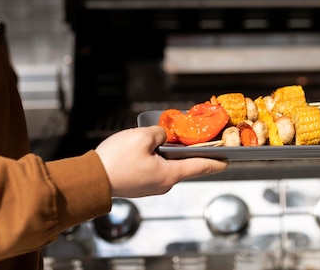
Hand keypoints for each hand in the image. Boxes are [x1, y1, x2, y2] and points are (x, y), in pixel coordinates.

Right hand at [95, 126, 227, 197]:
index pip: (201, 167)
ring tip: (164, 137)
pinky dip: (155, 158)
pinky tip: (147, 147)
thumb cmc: (116, 161)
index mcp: (170, 174)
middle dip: (188, 150)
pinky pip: (153, 169)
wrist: (91, 180)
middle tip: (193, 136)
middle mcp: (164, 184)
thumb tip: (162, 135)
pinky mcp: (139, 185)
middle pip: (183, 164)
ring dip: (168, 153)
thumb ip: (160, 132)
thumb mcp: (142, 137)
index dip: (217, 161)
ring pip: (166, 165)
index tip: (229, 160)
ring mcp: (151, 187)